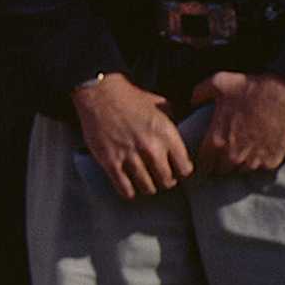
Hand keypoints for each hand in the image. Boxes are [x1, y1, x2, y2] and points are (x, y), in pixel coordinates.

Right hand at [70, 74, 192, 199]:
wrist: (99, 92)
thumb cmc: (130, 98)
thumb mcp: (162, 105)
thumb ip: (175, 122)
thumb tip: (186, 134)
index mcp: (167, 134)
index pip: (185, 169)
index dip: (182, 173)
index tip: (176, 172)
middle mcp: (151, 148)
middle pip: (167, 182)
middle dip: (165, 182)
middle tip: (160, 178)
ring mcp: (129, 156)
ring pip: (147, 187)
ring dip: (147, 187)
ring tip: (145, 183)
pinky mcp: (110, 161)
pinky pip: (125, 189)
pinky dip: (128, 192)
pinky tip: (129, 188)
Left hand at [189, 71, 284, 174]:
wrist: (284, 93)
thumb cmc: (250, 87)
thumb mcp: (217, 83)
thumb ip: (199, 93)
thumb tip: (191, 102)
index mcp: (216, 139)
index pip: (203, 163)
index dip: (203, 162)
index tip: (205, 158)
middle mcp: (233, 154)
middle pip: (221, 170)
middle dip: (220, 164)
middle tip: (222, 155)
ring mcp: (254, 160)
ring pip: (241, 171)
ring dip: (239, 164)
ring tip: (240, 153)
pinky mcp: (272, 161)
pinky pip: (260, 169)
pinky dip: (258, 162)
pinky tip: (257, 151)